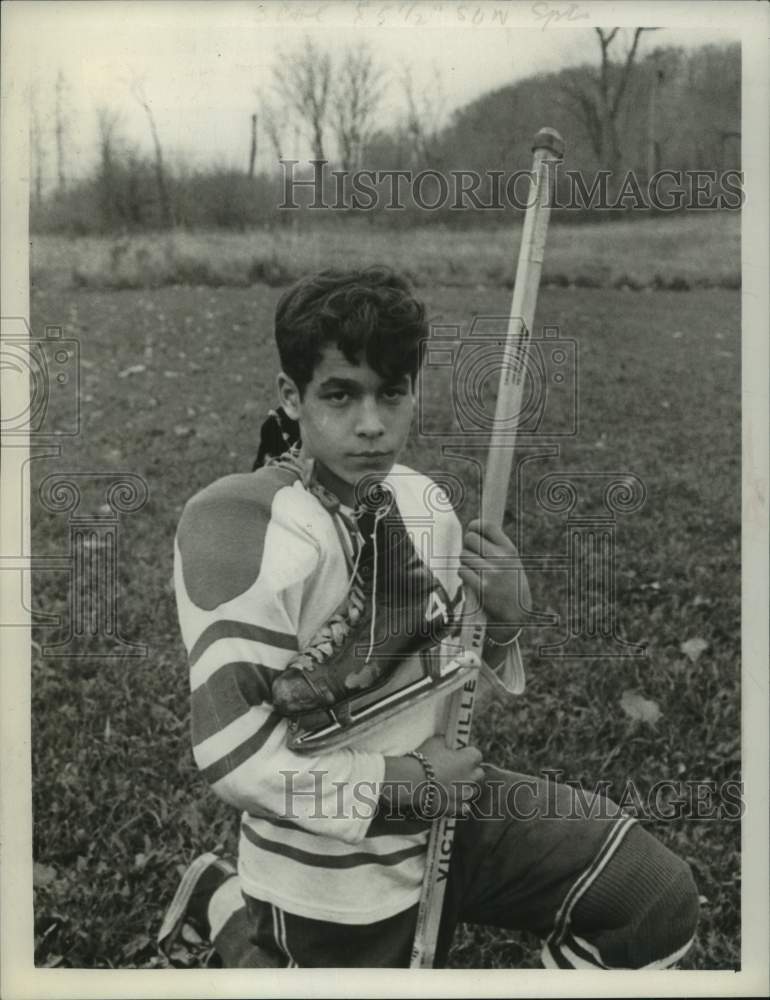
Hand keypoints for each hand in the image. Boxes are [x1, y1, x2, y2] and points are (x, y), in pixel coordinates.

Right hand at [415, 736, 484, 815]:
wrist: (412, 781)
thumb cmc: (424, 759)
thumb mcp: (434, 742)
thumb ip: (444, 741)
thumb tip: (445, 740)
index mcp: (469, 759)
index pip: (477, 754)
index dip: (467, 754)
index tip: (458, 754)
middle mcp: (472, 777)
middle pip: (479, 773)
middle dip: (470, 771)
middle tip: (456, 768)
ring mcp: (464, 794)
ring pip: (472, 791)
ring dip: (465, 787)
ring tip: (452, 784)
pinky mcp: (455, 808)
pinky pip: (464, 807)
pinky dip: (460, 804)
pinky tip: (452, 800)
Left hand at [459, 518, 530, 636]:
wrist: (516, 615)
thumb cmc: (511, 585)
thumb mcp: (512, 562)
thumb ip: (496, 548)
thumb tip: (472, 531)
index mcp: (509, 549)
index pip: (486, 525)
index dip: (474, 526)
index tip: (472, 530)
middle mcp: (501, 559)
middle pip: (470, 538)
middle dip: (467, 546)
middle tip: (472, 555)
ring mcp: (491, 573)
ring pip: (463, 555)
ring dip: (465, 562)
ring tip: (474, 570)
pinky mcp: (481, 588)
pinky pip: (462, 571)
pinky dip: (463, 575)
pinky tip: (471, 580)